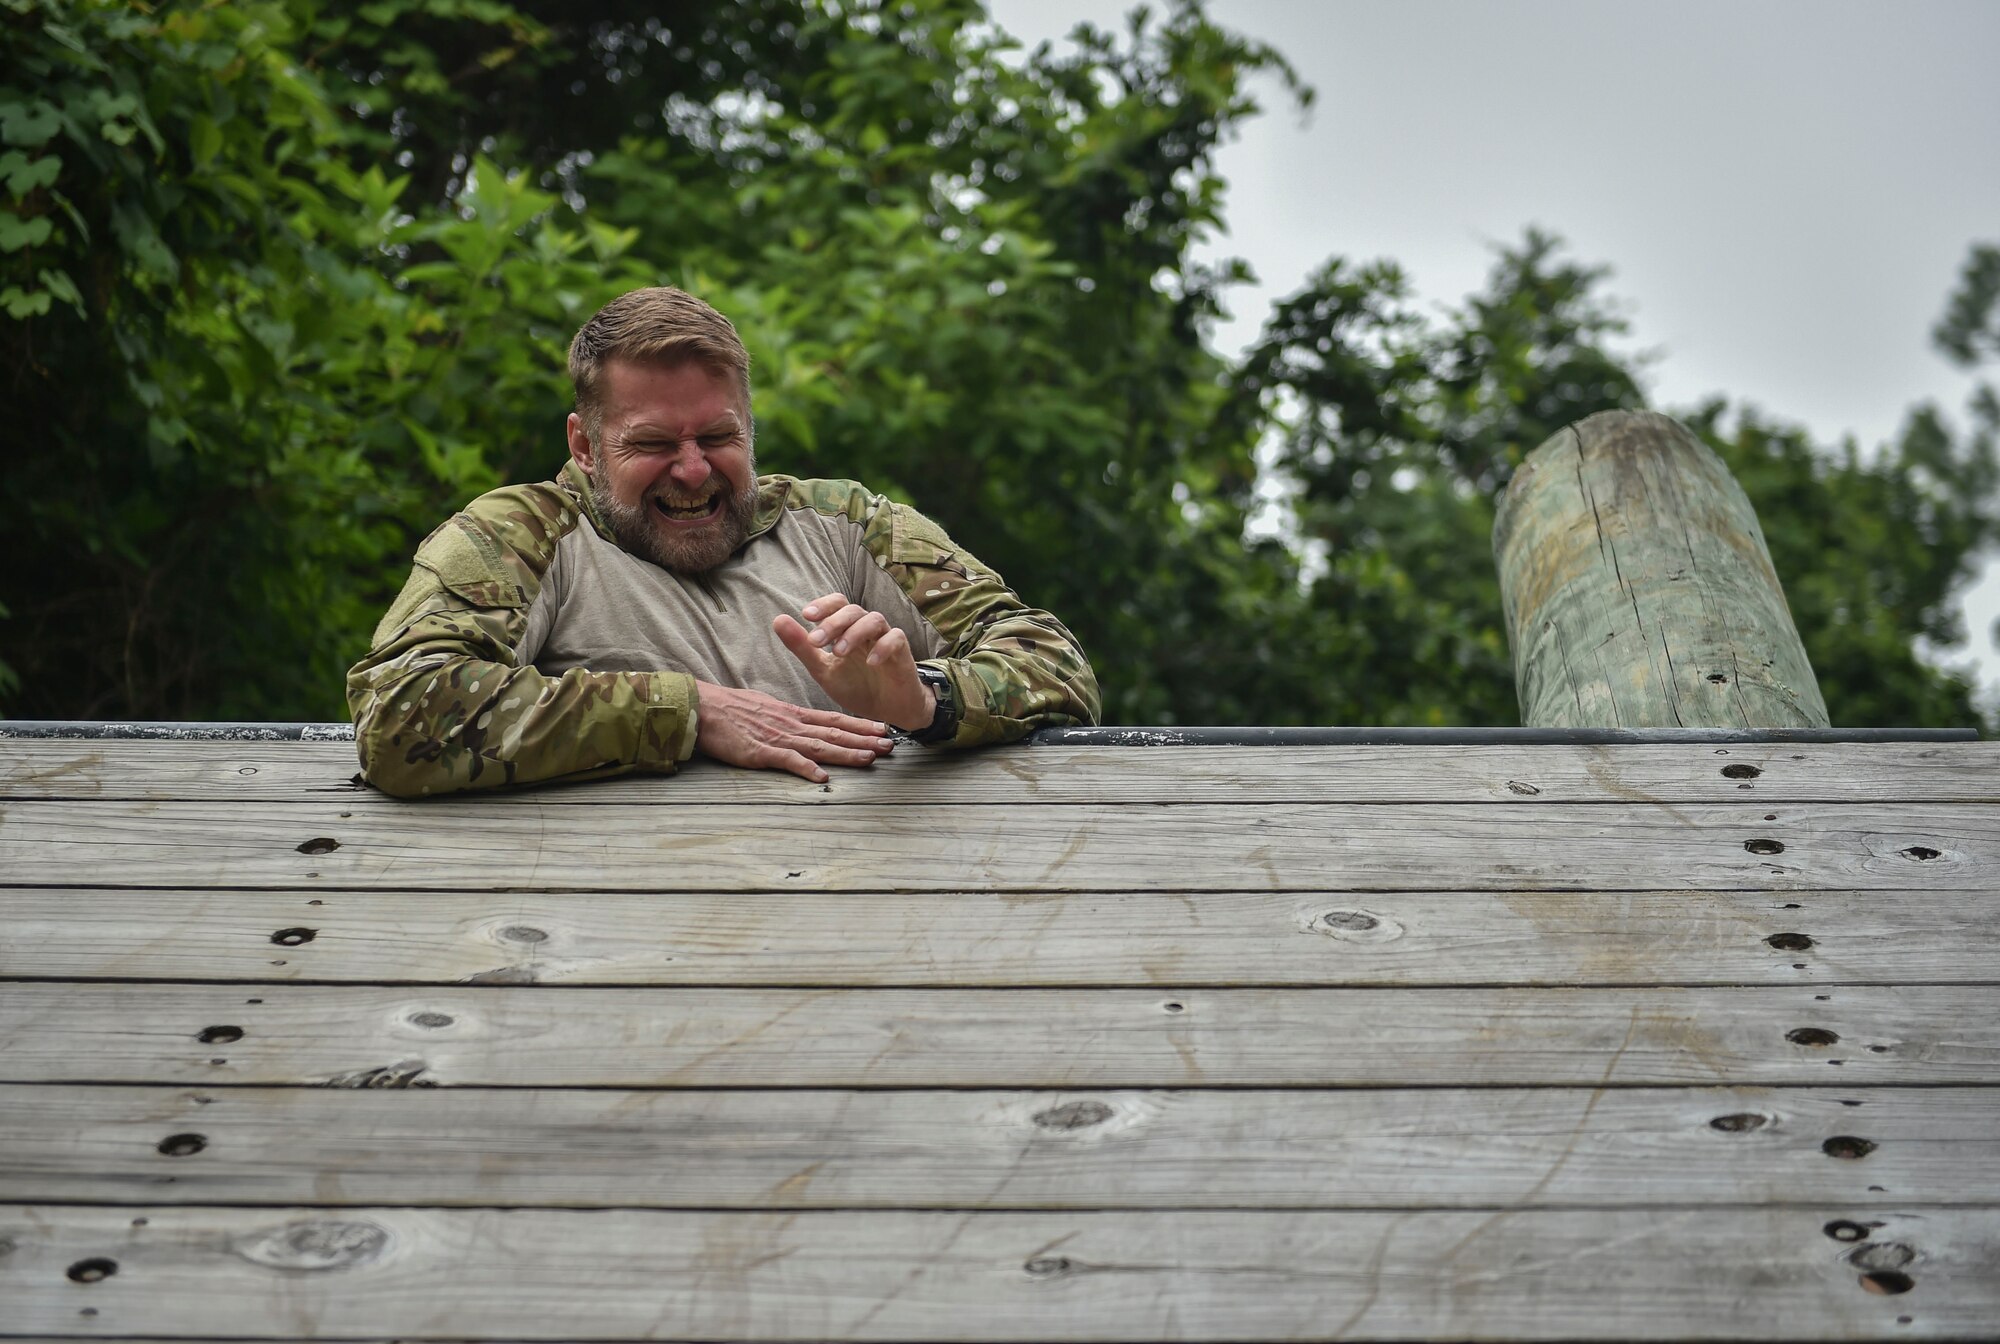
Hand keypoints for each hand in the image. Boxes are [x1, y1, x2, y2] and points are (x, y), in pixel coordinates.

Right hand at [693, 679, 893, 783]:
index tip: (881, 729)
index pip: (833, 719)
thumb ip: (785, 718)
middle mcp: (791, 725)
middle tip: (890, 746)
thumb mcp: (764, 707)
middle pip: (834, 732)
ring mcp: (777, 738)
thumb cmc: (730, 709)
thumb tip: (800, 726)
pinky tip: (822, 777)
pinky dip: (805, 768)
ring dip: (846, 753)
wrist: (703, 708)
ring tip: (870, 758)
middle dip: (864, 740)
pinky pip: (786, 761)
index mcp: (792, 715)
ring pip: (819, 746)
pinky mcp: (760, 752)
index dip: (859, 725)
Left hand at [774, 594, 936, 730]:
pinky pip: (896, 638)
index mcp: (848, 630)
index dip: (824, 605)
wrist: (887, 712)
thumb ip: (803, 648)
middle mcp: (867, 629)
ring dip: (854, 633)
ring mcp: (886, 639)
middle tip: (816, 641)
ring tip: (839, 652)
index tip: (806, 616)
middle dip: (833, 623)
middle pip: (853, 610)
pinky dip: (882, 647)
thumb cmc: (857, 688)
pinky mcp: (903, 653)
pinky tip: (870, 662)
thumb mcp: (823, 670)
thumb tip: (778, 620)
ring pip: (874, 619)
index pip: (838, 604)